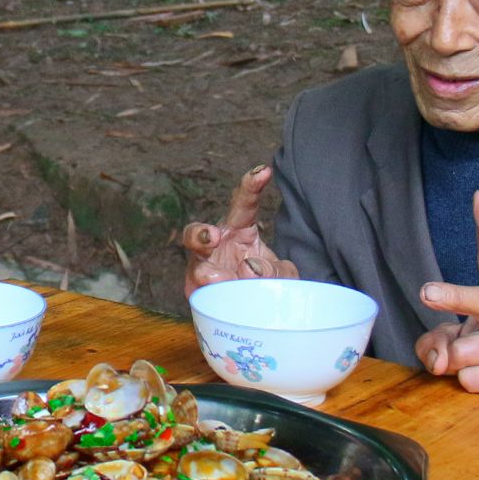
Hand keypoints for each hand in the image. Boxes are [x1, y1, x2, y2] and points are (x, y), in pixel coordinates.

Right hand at [181, 164, 298, 298]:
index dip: (251, 187)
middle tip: (213, 237)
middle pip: (197, 234)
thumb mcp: (284, 274)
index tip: (264, 172)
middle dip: (200, 234)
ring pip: (195, 267)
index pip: (244, 204)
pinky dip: (213, 296)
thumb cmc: (268, 282)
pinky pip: (200, 294)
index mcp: (239, 230)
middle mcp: (215, 246)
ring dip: (207, 273)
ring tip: (220, 278)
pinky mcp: (197, 293)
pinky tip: (223, 297)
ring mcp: (203, 270)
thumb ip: (277, 271)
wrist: (259, 307)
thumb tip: (250, 270)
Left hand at [414, 190, 478, 393]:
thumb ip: (435, 341)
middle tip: (427, 293)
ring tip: (474, 359)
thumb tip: (441, 362)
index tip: (478, 196)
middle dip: (454, 297)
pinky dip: (467, 382)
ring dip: (455, 362)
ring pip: (462, 353)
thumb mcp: (453, 334)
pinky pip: (470, 380)